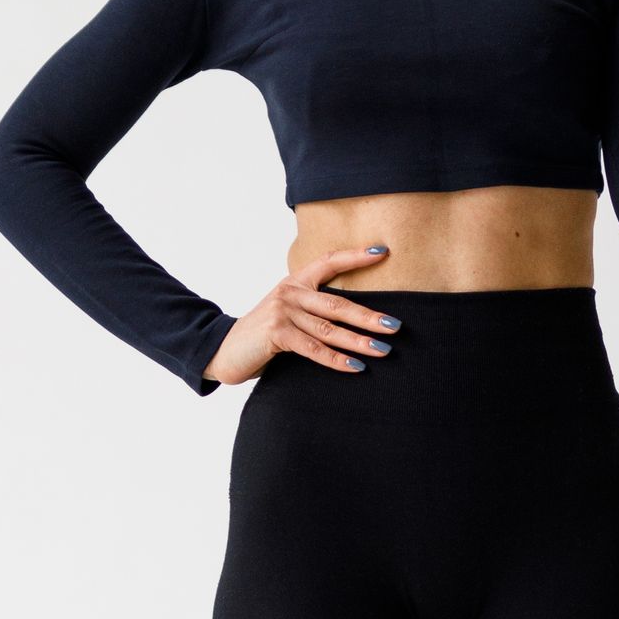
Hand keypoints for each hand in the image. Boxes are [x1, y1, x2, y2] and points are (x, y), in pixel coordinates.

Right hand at [202, 247, 400, 385]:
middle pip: (338, 303)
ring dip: (359, 341)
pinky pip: (314, 349)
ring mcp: (283, 311)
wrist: (222, 350)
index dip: (355, 257)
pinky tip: (356, 367)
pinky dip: (336, 359)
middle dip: (370, 316)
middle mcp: (290, 292)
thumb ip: (311, 312)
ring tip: (384, 350)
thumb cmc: (261, 335)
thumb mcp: (286, 314)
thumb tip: (353, 320)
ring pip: (329, 328)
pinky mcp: (276, 333)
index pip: (328, 262)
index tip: (383, 252)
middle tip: (396, 326)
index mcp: (295, 282)